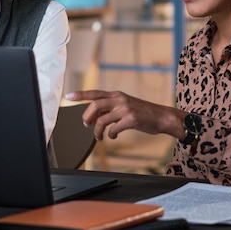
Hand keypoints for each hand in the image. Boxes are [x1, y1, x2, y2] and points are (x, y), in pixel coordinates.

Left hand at [65, 90, 184, 140]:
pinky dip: (110, 135)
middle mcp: (119, 99)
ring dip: (97, 131)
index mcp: (117, 95)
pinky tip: (113, 136)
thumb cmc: (143, 113)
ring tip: (100, 137)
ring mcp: (125, 109)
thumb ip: (110, 109)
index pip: (95, 93)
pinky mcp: (131, 119)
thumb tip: (92, 118)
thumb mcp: (125, 106)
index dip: (80, 94)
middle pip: (95, 105)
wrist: (162, 117)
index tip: (68, 96)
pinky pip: (113, 129)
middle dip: (87, 116)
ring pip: (102, 119)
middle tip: (87, 125)